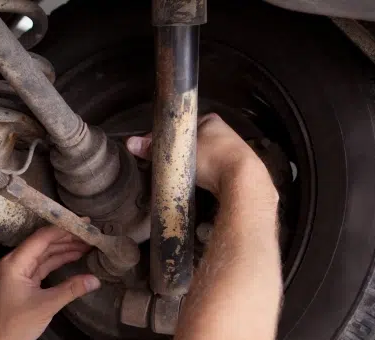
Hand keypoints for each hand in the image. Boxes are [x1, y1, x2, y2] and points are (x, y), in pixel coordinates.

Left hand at [0, 225, 101, 339]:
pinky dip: (57, 262)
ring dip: (64, 249)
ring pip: (44, 254)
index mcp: (16, 262)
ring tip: (87, 245)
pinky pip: (41, 266)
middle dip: (67, 238)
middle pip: (44, 243)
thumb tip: (95, 280)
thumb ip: (70, 290)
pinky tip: (73, 258)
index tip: (85, 224)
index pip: (43, 237)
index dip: (65, 229)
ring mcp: (18, 271)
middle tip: (91, 234)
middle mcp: (15, 262)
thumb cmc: (14, 324)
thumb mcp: (45, 306)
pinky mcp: (21, 282)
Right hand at [126, 113, 264, 195]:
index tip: (158, 149)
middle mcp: (224, 132)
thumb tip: (130, 143)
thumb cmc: (213, 158)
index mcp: (212, 121)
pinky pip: (214, 171)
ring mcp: (233, 151)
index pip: (184, 124)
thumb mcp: (177, 153)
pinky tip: (199, 184)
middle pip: (194, 142)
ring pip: (205, 157)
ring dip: (194, 166)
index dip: (169, 136)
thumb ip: (153, 148)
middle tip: (168, 164)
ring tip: (181, 176)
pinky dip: (206, 177)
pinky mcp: (237, 170)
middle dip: (181, 153)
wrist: (243, 180)